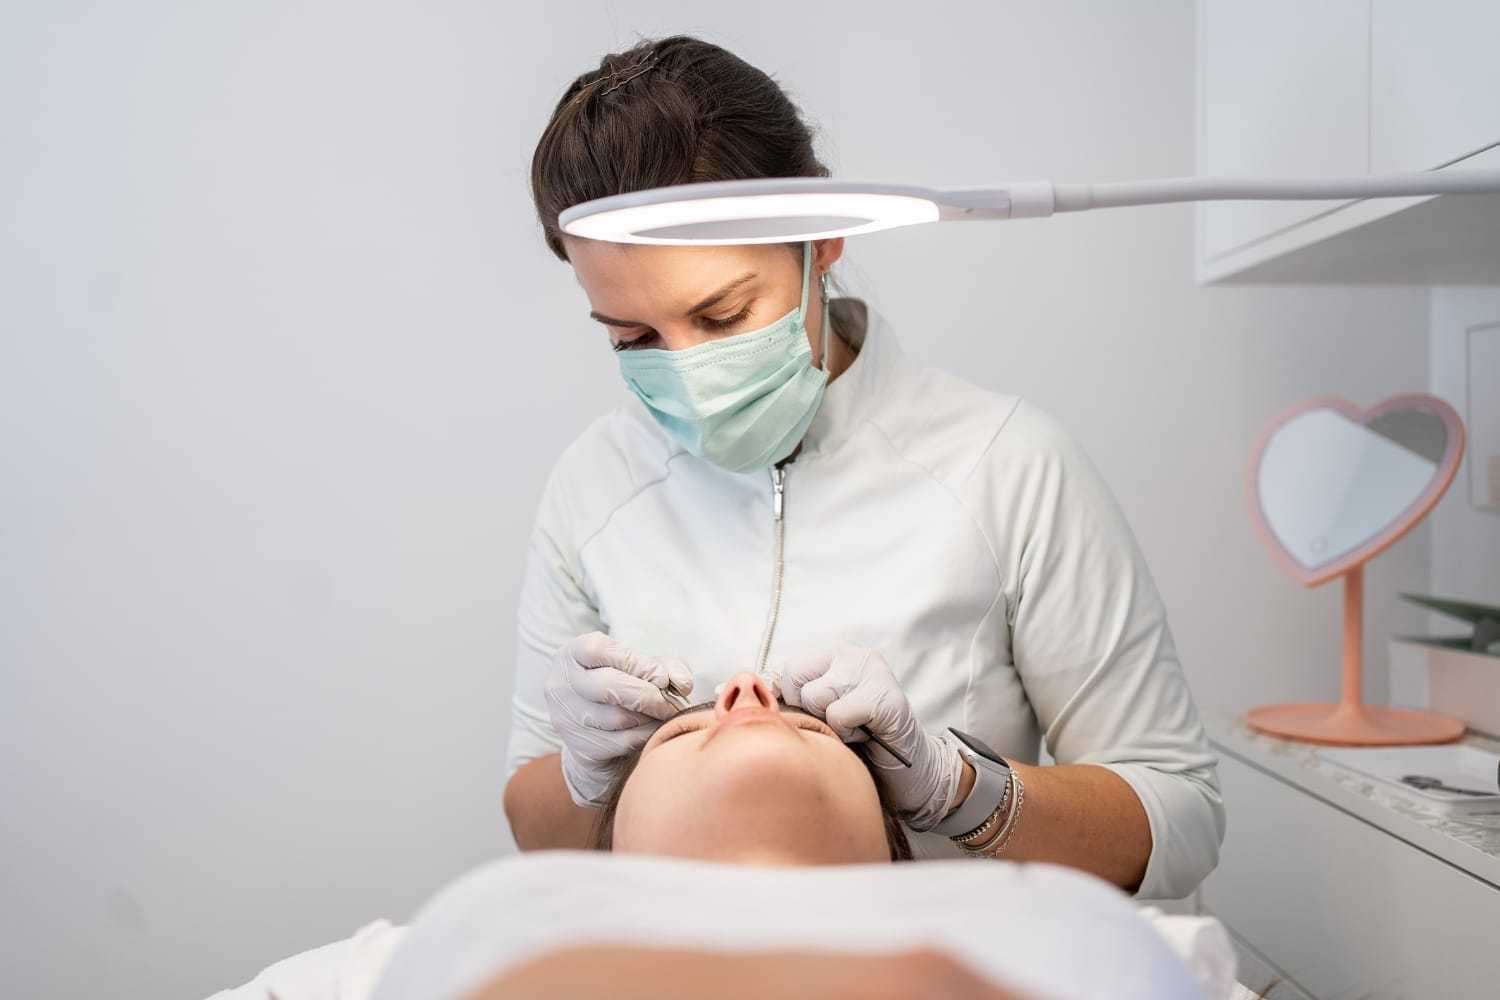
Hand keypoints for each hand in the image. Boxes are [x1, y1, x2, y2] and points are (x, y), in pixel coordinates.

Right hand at [544, 631, 692, 806]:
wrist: (597, 730)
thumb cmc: (623, 686)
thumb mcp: (641, 667)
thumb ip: (665, 666)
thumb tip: (683, 683)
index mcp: (572, 654)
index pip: (598, 651)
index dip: (636, 663)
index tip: (661, 676)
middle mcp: (560, 685)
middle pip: (608, 686)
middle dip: (648, 695)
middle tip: (670, 703)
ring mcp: (566, 718)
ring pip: (617, 718)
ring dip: (649, 718)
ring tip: (662, 715)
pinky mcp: (580, 747)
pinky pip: (621, 742)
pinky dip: (645, 736)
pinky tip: (652, 730)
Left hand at [777, 642, 962, 831]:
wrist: (905, 771)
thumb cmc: (855, 741)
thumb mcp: (817, 711)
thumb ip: (789, 696)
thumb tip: (739, 691)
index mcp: (835, 655)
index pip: (788, 668)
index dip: (791, 700)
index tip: (815, 715)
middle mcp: (855, 655)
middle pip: (797, 679)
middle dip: (810, 711)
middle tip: (837, 723)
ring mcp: (874, 673)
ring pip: (817, 696)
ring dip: (831, 724)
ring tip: (853, 729)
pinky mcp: (887, 697)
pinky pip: (841, 714)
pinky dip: (848, 733)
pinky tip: (866, 735)